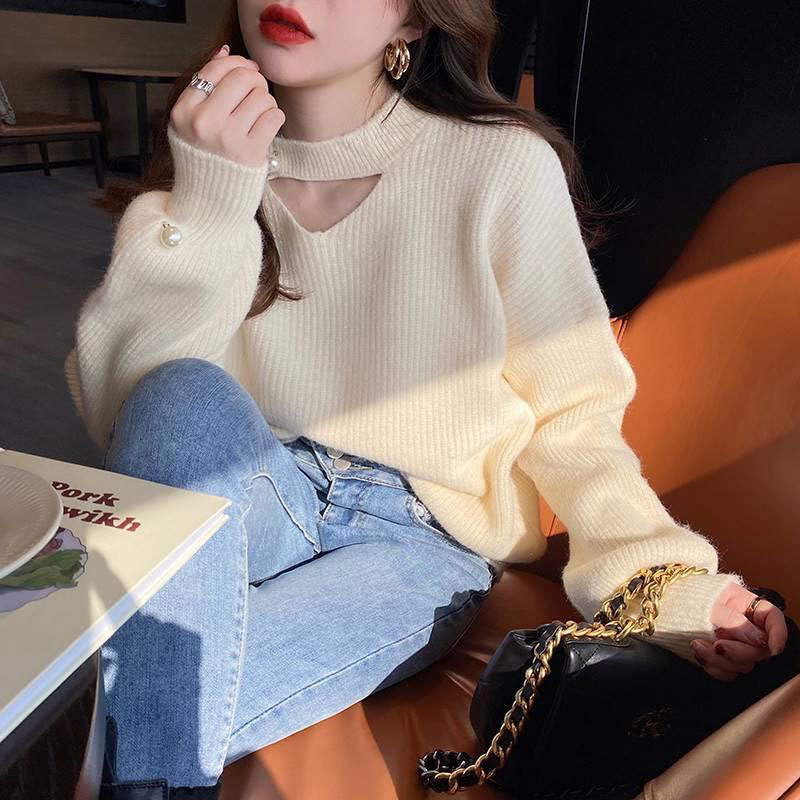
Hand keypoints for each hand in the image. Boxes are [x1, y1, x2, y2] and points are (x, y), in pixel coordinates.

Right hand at [169, 44, 284, 167]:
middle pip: (242, 77)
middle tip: (256, 93)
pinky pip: (274, 116)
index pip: (216, 68)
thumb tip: (224, 51)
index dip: (237, 64)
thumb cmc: (204, 158)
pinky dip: (275, 118)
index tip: (246, 72)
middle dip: (255, 81)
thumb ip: (204, 87)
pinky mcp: (250, 152)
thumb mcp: (190, 122)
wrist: (209, 202)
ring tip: (258, 117)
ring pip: (261, 96)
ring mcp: (227, 138)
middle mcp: (203, 122)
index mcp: (184, 110)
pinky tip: (265, 128)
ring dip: (266, 103)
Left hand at [690, 581, 788, 680]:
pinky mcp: (723, 658)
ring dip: (721, 660)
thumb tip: (758, 639)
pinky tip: (698, 655)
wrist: (663, 604)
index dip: (779, 634)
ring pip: (744, 664)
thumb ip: (733, 620)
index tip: (772, 648)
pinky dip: (714, 668)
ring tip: (697, 645)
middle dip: (740, 651)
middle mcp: (746, 626)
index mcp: (747, 605)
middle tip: (718, 645)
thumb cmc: (687, 596)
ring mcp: (736, 643)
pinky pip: (728, 672)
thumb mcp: (708, 602)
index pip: (773, 618)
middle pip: (760, 648)